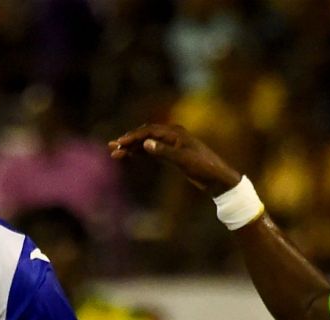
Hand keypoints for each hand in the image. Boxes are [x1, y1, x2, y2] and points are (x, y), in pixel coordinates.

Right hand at [107, 123, 243, 194]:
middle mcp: (172, 135)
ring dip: (132, 148)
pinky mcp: (172, 154)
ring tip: (117, 154)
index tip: (119, 143)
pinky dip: (141, 154)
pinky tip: (131, 157)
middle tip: (112, 148)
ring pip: (147, 143)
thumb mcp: (183, 160)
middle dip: (128, 141)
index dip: (133, 136)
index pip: (149, 131)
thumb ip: (164, 151)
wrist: (217, 177)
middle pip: (145, 135)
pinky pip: (153, 151)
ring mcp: (172, 144)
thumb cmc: (203, 167)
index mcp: (175, 133)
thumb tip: (145, 143)